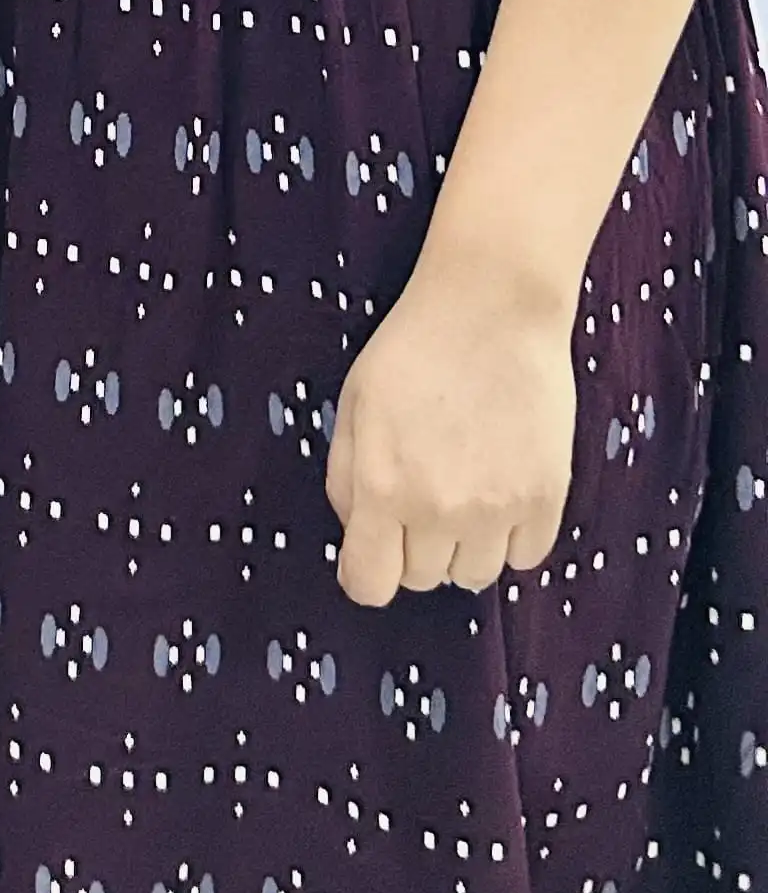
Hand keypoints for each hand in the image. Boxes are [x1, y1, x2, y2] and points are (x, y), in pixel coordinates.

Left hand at [326, 243, 579, 607]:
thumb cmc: (414, 348)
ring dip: (463, 546)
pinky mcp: (546, 499)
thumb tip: (357, 532)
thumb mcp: (353, 405)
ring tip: (464, 490)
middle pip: (422, 579)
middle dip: (413, 547)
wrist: (491, 308)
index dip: (366, 572)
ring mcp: (497, 509)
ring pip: (475, 575)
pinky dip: (512, 537)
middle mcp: (438, 510)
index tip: (373, 552)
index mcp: (381, 488)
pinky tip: (502, 491)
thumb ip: (345, 478)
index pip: (369, 585)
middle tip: (421, 494)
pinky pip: (525, 557)